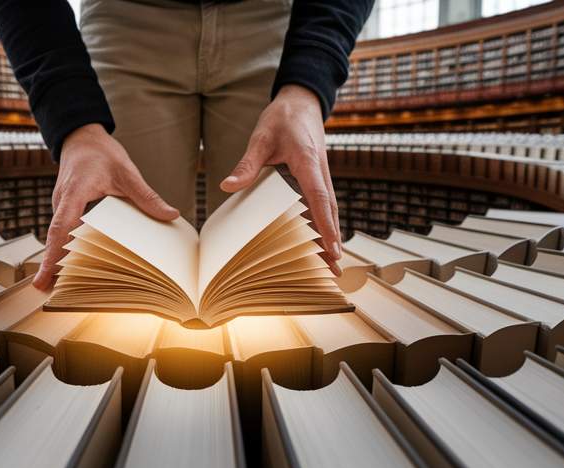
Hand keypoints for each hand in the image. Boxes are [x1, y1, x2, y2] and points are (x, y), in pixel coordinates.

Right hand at [34, 123, 180, 290]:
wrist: (81, 137)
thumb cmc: (101, 152)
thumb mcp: (127, 172)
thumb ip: (146, 196)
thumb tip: (170, 215)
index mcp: (74, 194)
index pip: (61, 229)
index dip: (53, 256)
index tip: (44, 280)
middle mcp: (62, 203)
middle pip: (56, 240)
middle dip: (53, 267)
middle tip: (53, 294)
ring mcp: (61, 207)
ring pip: (59, 238)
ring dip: (61, 260)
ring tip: (64, 288)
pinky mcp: (65, 210)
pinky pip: (65, 233)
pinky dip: (68, 249)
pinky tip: (79, 267)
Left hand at [223, 84, 341, 273]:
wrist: (301, 101)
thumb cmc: (282, 117)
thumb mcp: (261, 137)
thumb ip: (247, 164)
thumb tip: (228, 185)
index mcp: (308, 162)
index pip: (319, 199)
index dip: (325, 226)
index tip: (332, 249)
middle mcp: (320, 172)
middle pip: (329, 211)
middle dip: (333, 241)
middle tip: (336, 270)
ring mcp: (321, 176)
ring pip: (329, 210)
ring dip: (331, 235)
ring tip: (332, 265)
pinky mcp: (317, 178)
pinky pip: (323, 204)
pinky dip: (324, 223)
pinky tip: (321, 242)